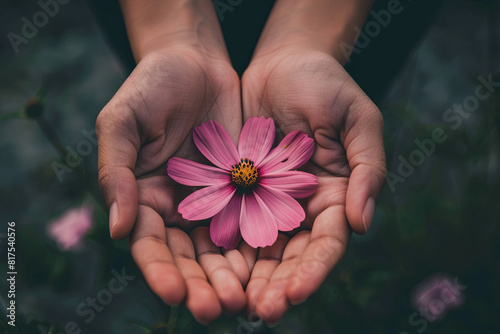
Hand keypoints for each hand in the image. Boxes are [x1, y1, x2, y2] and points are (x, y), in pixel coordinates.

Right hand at [96, 47, 253, 322]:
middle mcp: (176, 207)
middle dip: (200, 284)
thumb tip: (118, 229)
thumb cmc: (151, 85)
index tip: (176, 293)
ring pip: (220, 248)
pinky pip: (249, 220)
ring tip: (244, 300)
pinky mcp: (241, 188)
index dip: (160, 270)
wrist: (195, 61)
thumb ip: (116, 172)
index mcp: (142, 198)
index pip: (149, 244)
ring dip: (230, 276)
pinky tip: (267, 267)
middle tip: (216, 309)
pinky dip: (256, 246)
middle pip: (187, 256)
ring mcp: (211, 200)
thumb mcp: (122, 121)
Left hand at [241, 48, 385, 322]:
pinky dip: (219, 248)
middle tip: (258, 311)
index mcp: (335, 198)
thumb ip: (368, 170)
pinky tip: (206, 269)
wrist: (284, 62)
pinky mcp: (237, 191)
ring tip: (229, 303)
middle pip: (289, 258)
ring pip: (256, 250)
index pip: (326, 245)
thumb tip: (361, 223)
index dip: (313, 271)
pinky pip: (227, 223)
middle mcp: (301, 209)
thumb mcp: (358, 119)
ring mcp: (268, 202)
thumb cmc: (327, 85)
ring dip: (245, 278)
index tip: (293, 293)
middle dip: (275, 286)